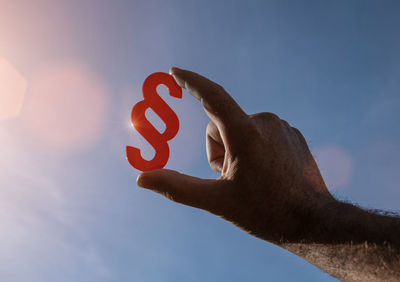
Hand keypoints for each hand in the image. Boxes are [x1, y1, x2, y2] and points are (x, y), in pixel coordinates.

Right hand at [137, 67, 333, 242]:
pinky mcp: (292, 133)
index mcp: (245, 133)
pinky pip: (259, 133)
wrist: (314, 222)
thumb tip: (141, 178)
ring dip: (235, 151)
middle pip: (220, 126)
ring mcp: (281, 126)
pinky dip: (254, 149)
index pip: (212, 96)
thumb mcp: (215, 201)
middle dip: (218, 150)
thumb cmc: (264, 212)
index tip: (175, 72)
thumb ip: (176, 187)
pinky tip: (267, 173)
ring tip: (252, 178)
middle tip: (232, 179)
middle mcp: (265, 121)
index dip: (191, 82)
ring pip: (239, 130)